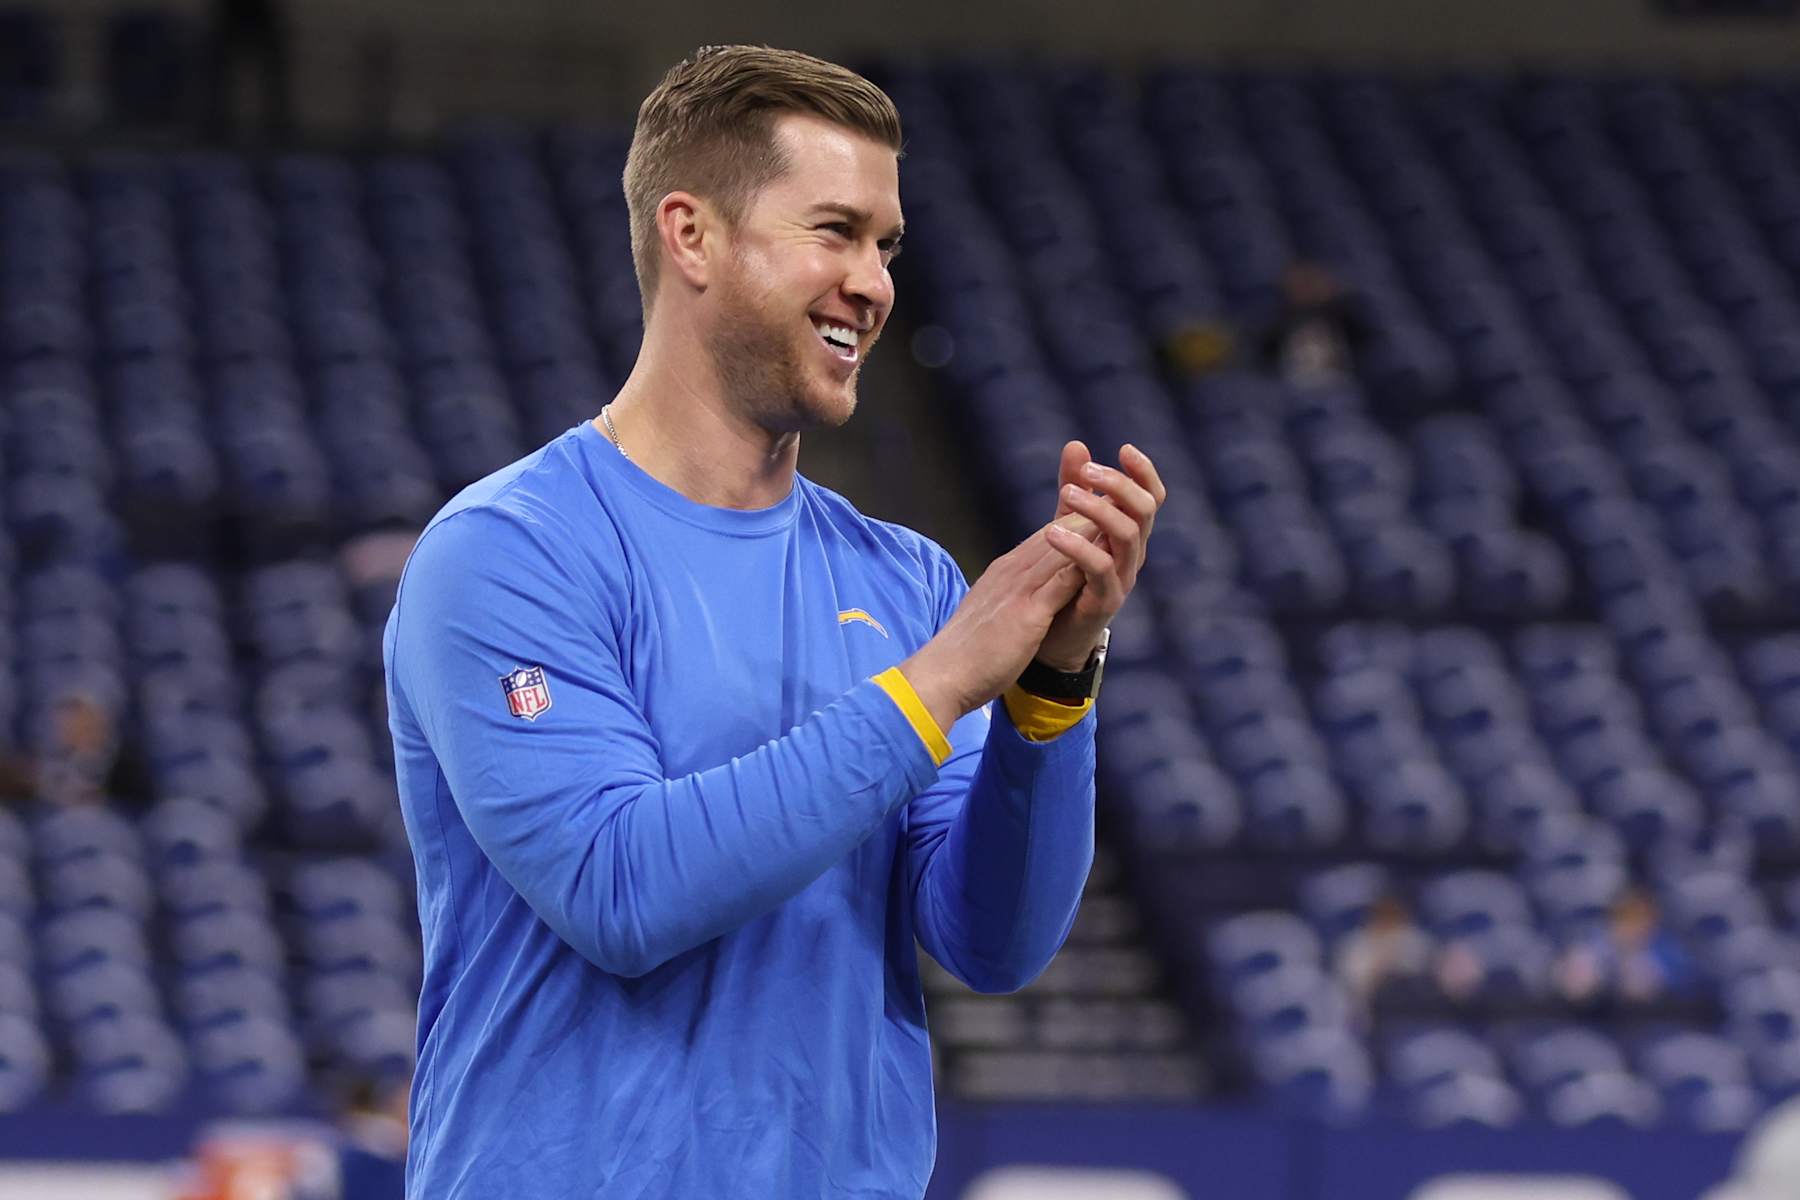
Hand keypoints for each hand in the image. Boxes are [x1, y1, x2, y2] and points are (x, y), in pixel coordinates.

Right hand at [900, 513, 1101, 732]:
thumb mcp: (988, 617)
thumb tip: (1015, 601)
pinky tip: (1108, 553)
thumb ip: (1005, 602)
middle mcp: (1011, 574)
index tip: (1096, 509)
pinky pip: (1061, 581)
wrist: (941, 676)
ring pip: (1060, 548)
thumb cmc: (963, 655)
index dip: (1071, 522)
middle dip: (1087, 512)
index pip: (1043, 540)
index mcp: (1003, 576)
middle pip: (1054, 534)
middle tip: (1118, 493)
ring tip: (1120, 511)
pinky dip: (1084, 561)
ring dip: (1091, 528)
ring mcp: (1018, 590)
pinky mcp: (1026, 612)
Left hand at [1034, 441, 1166, 669]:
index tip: (1125, 449)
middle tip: (1087, 472)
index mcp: (1128, 534)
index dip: (1144, 472)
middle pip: (1144, 510)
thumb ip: (1074, 490)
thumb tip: (1076, 444)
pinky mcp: (1105, 601)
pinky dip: (1078, 547)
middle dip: (1118, 485)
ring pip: (1127, 536)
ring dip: (1098, 510)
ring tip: (1066, 495)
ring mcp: (1122, 578)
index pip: (1151, 497)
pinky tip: (1051, 532)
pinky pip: (1100, 569)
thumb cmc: (1064, 578)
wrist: (1053, 637)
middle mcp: (1132, 554)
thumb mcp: (1068, 527)